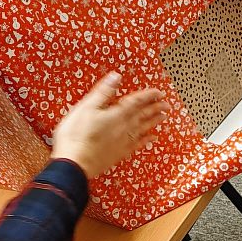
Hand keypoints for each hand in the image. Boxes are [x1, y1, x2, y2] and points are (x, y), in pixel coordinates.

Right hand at [51, 72, 169, 178]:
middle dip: (155, 107)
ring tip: (164, 116)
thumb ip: (103, 92)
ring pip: (143, 128)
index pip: (136, 101)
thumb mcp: (86, 107)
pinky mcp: (119, 153)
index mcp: (116, 114)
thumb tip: (116, 77)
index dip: (148, 95)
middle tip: (166, 104)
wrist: (75, 163)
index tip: (158, 92)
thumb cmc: (76, 135)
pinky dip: (146, 141)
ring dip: (154, 121)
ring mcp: (123, 141)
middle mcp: (124, 127)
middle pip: (143, 115)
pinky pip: (138, 145)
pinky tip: (152, 139)